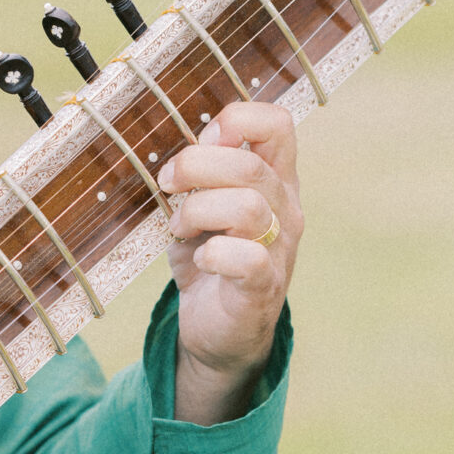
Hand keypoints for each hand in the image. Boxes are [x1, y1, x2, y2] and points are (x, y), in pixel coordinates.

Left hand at [158, 100, 302, 424]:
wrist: (220, 334)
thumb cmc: (210, 261)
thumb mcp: (204, 206)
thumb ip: (205, 172)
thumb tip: (201, 137)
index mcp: (274, 180)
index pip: (278, 124)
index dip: (237, 119)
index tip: (202, 139)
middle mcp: (285, 210)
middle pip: (250, 165)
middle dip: (195, 166)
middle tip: (168, 184)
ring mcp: (278, 250)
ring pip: (249, 207)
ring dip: (198, 211)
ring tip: (180, 227)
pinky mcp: (262, 288)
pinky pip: (248, 259)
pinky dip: (214, 253)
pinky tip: (200, 259)